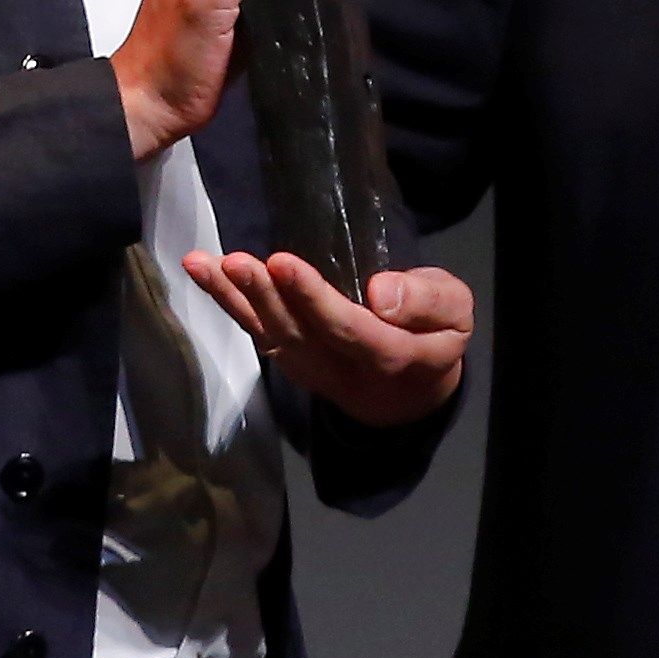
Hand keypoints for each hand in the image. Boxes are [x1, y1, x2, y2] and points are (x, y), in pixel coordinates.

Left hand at [181, 250, 471, 427]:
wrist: (413, 394)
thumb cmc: (437, 336)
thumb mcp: (456, 314)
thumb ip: (427, 301)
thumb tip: (380, 292)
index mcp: (390, 356)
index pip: (346, 329)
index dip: (313, 299)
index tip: (284, 262)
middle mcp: (342, 369)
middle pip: (297, 335)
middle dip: (263, 297)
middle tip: (235, 263)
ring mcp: (311, 369)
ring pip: (269, 336)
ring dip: (234, 300)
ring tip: (203, 264)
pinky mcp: (292, 359)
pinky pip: (259, 333)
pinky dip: (228, 304)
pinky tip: (204, 273)